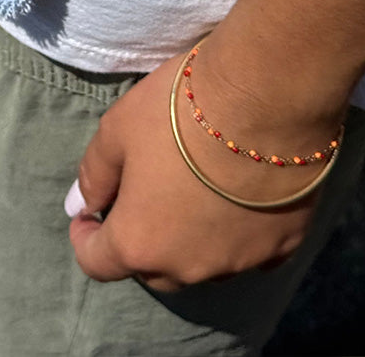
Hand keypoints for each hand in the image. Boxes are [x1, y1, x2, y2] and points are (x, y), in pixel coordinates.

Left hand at [67, 47, 338, 292]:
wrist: (266, 96)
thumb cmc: (179, 110)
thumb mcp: (117, 128)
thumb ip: (95, 174)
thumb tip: (80, 207)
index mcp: (139, 242)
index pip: (97, 263)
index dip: (86, 238)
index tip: (90, 214)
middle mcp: (187, 266)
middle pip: (152, 269)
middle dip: (140, 241)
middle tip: (144, 197)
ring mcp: (239, 262)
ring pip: (203, 265)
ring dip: (190, 241)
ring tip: (195, 195)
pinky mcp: (284, 245)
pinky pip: (252, 253)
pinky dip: (239, 236)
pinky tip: (241, 202)